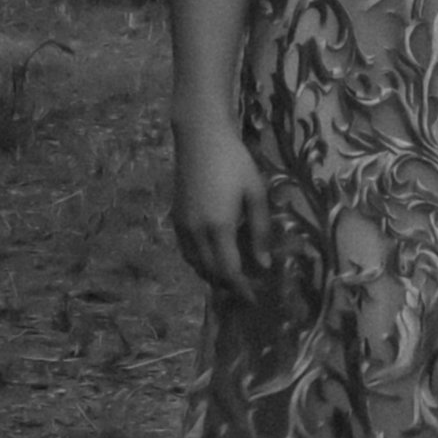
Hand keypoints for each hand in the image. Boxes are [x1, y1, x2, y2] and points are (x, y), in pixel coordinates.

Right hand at [172, 119, 269, 298]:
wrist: (200, 138)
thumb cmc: (234, 162)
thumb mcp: (255, 193)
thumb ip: (259, 231)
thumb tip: (262, 264)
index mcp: (219, 226)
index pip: (229, 271)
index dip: (241, 289)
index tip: (253, 299)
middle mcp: (196, 231)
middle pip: (210, 272)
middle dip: (228, 286)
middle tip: (245, 291)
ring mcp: (182, 226)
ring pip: (195, 264)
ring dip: (212, 276)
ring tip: (230, 279)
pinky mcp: (175, 218)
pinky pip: (185, 251)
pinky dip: (198, 262)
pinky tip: (211, 258)